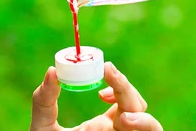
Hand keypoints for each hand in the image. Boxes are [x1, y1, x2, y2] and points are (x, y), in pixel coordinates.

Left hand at [29, 62, 162, 130]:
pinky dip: (146, 128)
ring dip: (143, 117)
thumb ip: (44, 100)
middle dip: (126, 87)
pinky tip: (125, 123)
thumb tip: (52, 70)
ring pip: (152, 127)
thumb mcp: (42, 127)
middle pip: (136, 106)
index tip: (103, 70)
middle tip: (108, 71)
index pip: (121, 98)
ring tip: (122, 115)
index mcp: (103, 124)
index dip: (117, 81)